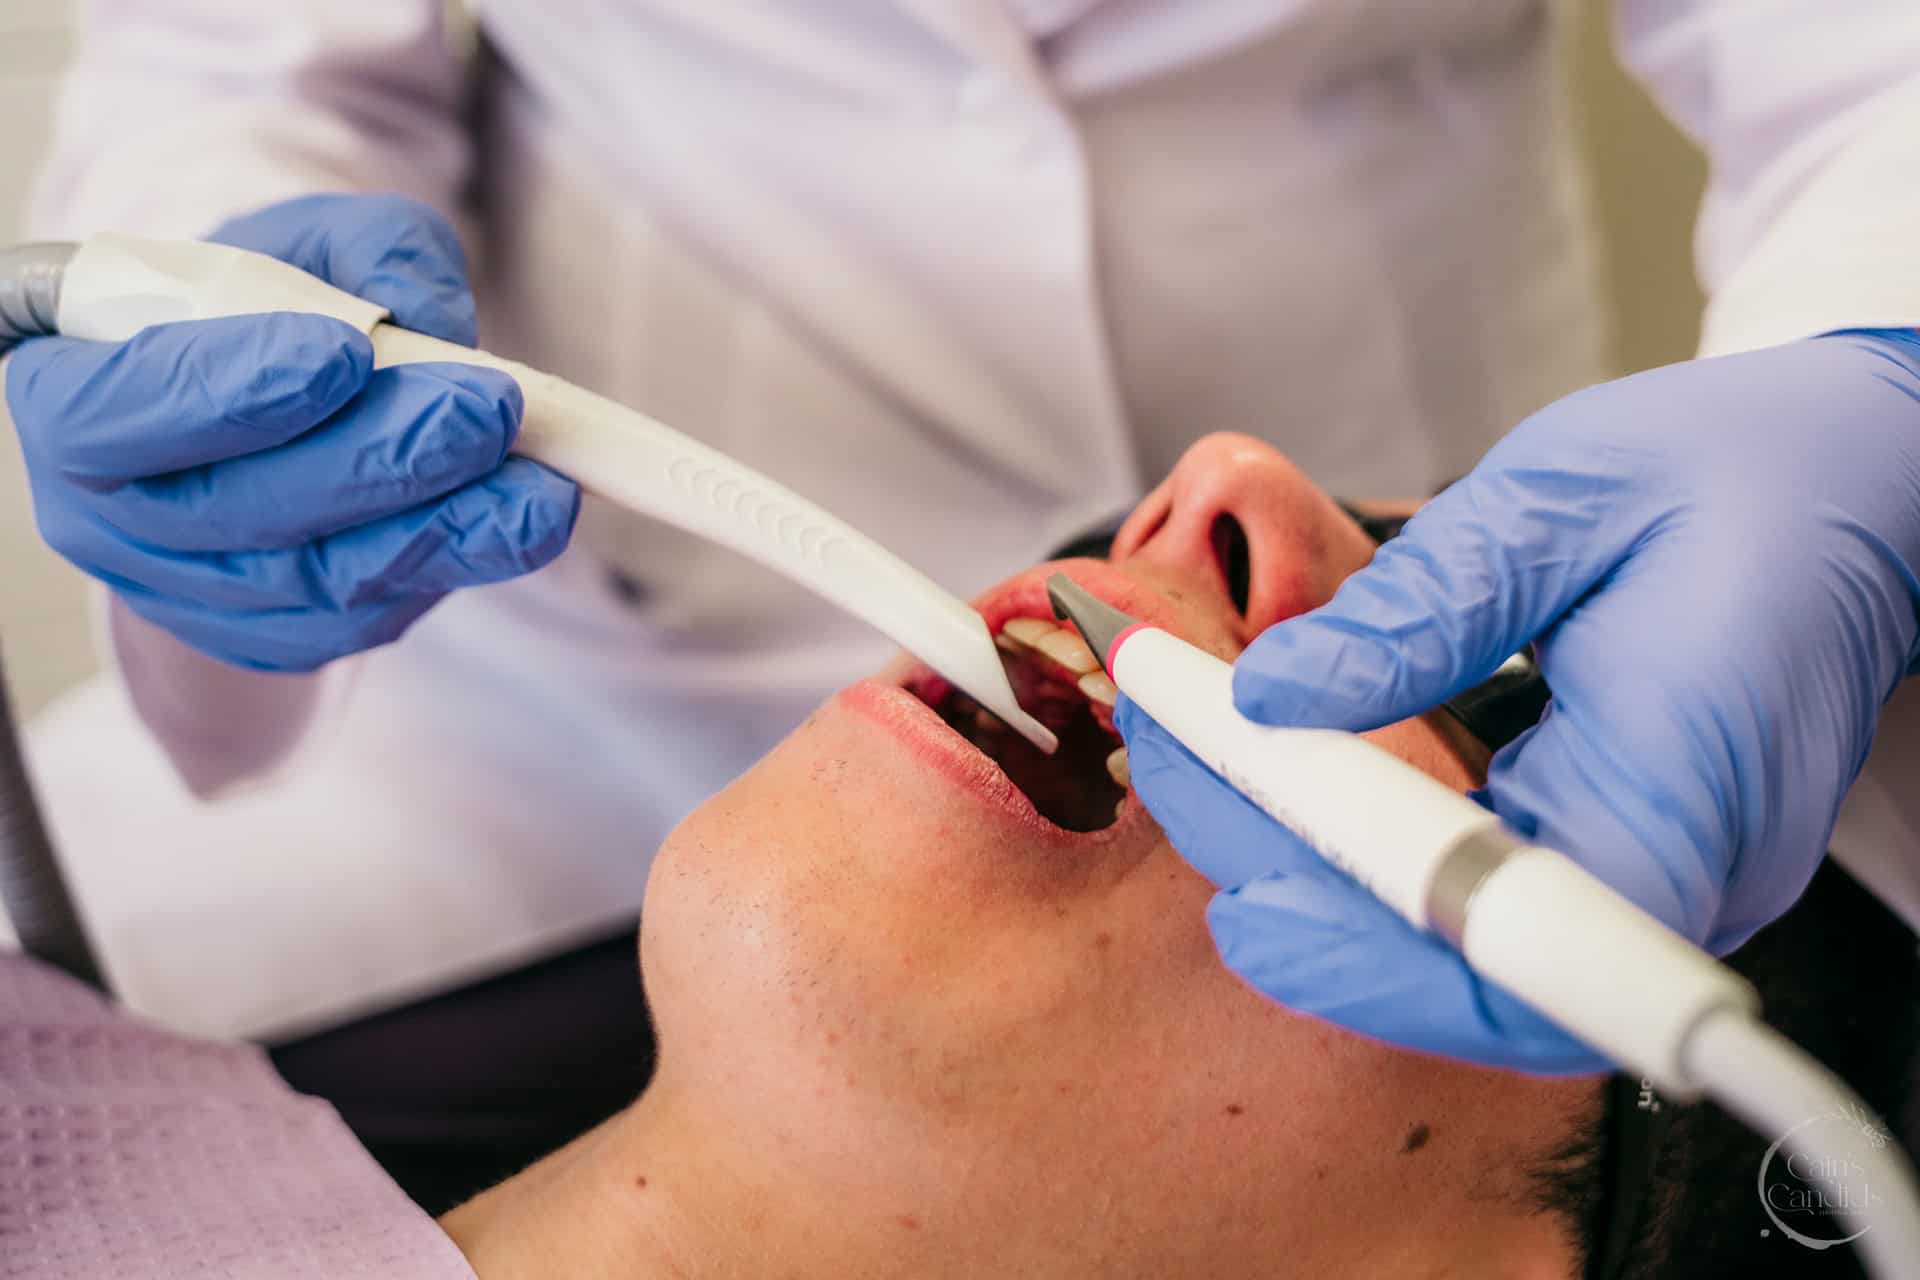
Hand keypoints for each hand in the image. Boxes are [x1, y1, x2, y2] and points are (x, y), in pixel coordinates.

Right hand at [4, 193, 579, 670]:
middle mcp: (111, 517)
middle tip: (486, 409)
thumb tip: (431, 313)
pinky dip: (453, 568)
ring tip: (540, 483)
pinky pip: (366, 617)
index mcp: (72, 400)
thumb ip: (366, 252)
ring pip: (317, 579)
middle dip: (377, 460)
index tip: (342, 353)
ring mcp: (192, 594)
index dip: (231, 392)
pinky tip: (523, 521)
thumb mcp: (311, 242)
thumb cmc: (271, 305)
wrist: (272, 396)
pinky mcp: (277, 638)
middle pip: (237, 512)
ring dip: (441, 530)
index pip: (124, 414)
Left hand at [1123, 330, 1919, 1071]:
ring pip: (1470, 953)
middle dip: (1299, 892)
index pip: (1524, 961)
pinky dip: (1376, 858)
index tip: (1242, 900)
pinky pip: (1489, 907)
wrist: (1858, 475)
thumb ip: (1424, 606)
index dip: (1370, 960)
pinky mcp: (1633, 857)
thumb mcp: (1565, 497)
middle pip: (1471, 971)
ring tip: (1202, 768)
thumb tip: (1275, 694)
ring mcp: (1665, 878)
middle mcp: (1688, 870)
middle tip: (1174, 770)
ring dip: (1322, 875)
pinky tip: (1292, 784)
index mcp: (1690, 779)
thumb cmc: (1736, 466)